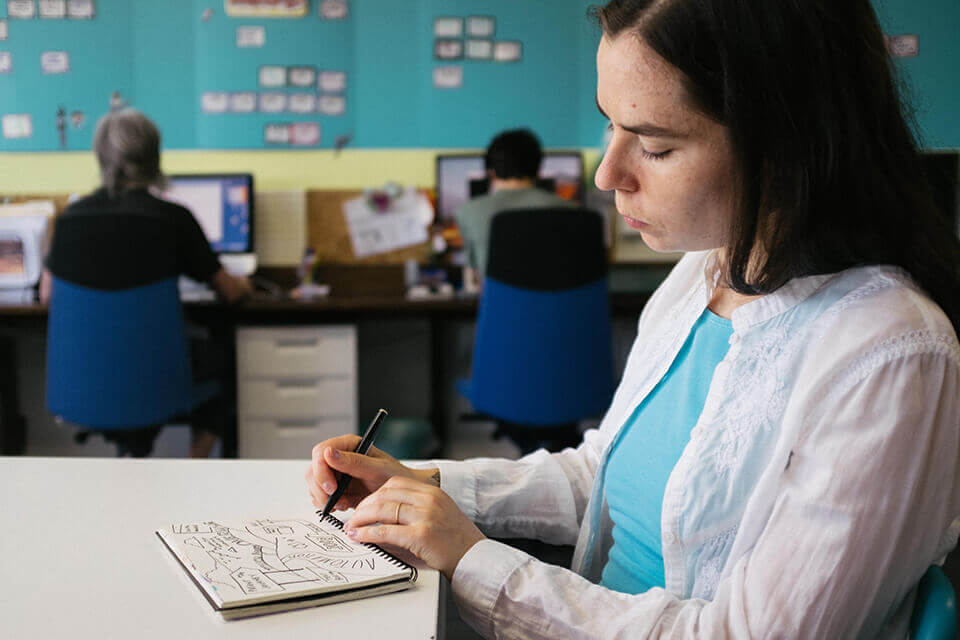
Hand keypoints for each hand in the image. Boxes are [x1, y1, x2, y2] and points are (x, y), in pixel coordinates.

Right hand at [305, 435, 436, 510]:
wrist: (402, 493)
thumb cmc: (395, 476)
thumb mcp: (378, 469)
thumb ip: (354, 461)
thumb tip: (329, 453)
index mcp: (348, 445)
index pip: (321, 452)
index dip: (322, 470)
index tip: (332, 487)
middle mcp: (339, 457)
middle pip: (313, 470)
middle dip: (321, 489)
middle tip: (337, 501)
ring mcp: (336, 473)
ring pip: (314, 484)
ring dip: (325, 498)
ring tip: (344, 503)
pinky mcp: (336, 488)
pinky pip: (320, 495)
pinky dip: (329, 504)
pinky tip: (344, 505)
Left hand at [344, 476, 484, 580]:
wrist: (475, 559)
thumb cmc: (456, 541)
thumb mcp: (437, 516)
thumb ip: (413, 511)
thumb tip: (380, 517)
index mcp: (432, 492)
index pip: (395, 483)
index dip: (374, 493)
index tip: (364, 504)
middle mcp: (429, 500)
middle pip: (385, 494)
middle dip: (364, 506)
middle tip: (353, 517)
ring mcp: (426, 516)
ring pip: (383, 510)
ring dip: (361, 519)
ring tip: (352, 528)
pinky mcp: (421, 535)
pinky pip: (386, 530)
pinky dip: (368, 533)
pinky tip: (360, 537)